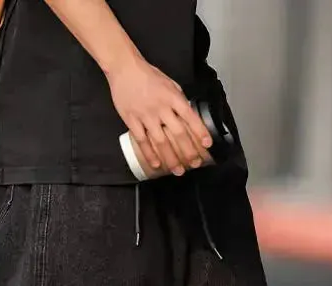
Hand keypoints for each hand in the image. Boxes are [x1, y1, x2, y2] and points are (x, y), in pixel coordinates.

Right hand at [107, 57, 211, 174]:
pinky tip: (156, 164)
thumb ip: (178, 101)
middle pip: (178, 133)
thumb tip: (188, 117)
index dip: (200, 132)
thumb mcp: (170, 84)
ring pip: (161, 141)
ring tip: (178, 170)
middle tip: (195, 164)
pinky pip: (142, 141)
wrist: (125, 69)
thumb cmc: (148, 76)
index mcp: (173, 97)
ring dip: (171, 158)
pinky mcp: (132, 121)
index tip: (207, 144)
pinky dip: (150, 154)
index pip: (190, 117)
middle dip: (188, 151)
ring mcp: (146, 115)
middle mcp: (161, 108)